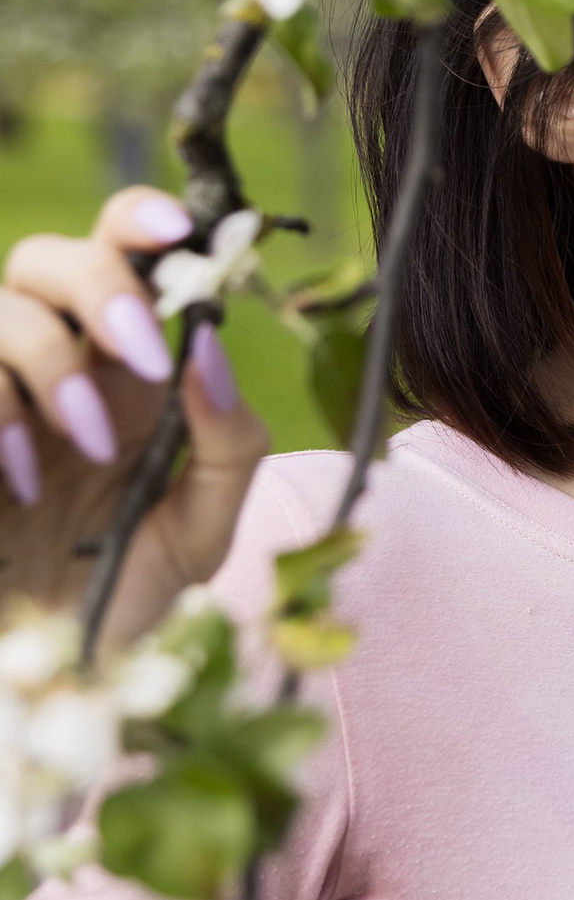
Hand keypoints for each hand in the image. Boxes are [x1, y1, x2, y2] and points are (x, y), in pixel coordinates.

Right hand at [0, 187, 269, 654]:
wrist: (52, 679)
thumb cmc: (124, 595)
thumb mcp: (202, 527)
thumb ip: (226, 439)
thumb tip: (211, 349)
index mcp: (125, 369)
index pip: (126, 254)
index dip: (143, 221)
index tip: (179, 229)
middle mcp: (51, 365)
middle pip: (47, 257)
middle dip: (101, 288)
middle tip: (144, 354)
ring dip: (49, 364)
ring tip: (87, 448)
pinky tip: (20, 482)